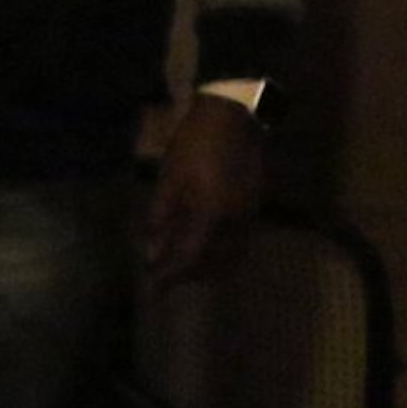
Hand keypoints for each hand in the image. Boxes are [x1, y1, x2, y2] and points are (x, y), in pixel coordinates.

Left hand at [145, 93, 263, 285]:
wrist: (234, 116)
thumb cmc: (194, 144)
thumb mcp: (169, 179)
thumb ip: (160, 219)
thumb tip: (151, 253)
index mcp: (210, 217)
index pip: (188, 260)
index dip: (169, 278)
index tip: (152, 292)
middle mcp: (235, 224)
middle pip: (213, 266)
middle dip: (189, 276)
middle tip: (165, 277)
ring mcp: (249, 216)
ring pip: (230, 258)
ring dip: (207, 268)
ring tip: (183, 264)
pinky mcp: (255, 207)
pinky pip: (239, 243)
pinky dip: (222, 253)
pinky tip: (205, 245)